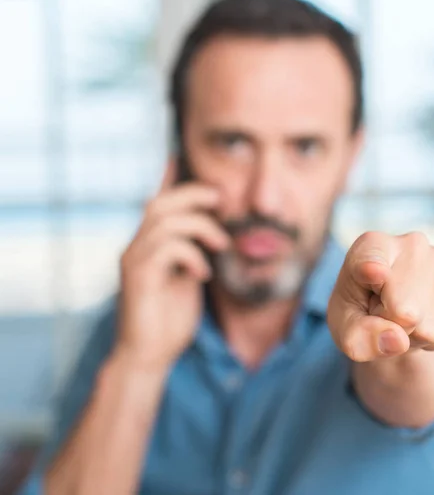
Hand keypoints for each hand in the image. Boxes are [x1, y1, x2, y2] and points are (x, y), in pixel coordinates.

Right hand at [116, 159, 230, 370]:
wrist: (149, 355)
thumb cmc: (171, 319)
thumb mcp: (189, 279)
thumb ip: (193, 253)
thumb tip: (212, 232)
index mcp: (150, 246)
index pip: (158, 203)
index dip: (168, 178)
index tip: (179, 155)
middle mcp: (137, 248)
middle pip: (160, 204)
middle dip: (193, 195)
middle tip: (221, 199)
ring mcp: (134, 261)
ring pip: (165, 222)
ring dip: (201, 227)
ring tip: (222, 244)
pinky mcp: (138, 277)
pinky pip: (167, 249)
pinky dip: (192, 255)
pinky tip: (203, 273)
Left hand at [327, 231, 433, 362]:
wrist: (393, 312)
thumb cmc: (360, 315)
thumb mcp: (346, 330)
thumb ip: (360, 338)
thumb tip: (397, 339)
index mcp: (370, 246)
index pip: (373, 263)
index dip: (372, 270)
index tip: (372, 272)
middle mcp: (411, 243)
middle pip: (407, 313)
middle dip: (395, 328)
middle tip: (385, 314)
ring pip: (433, 327)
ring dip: (417, 335)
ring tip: (404, 317)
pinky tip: (426, 319)